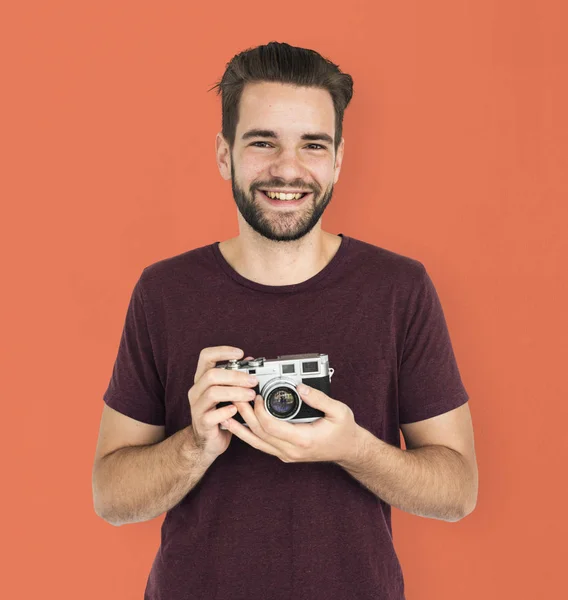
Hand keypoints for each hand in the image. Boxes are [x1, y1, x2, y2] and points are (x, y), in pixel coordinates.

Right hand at [188, 346, 255, 461]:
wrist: (207, 441)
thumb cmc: (219, 413)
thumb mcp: (226, 392)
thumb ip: (235, 377)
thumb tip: (250, 361)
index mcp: (202, 379)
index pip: (206, 356)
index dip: (222, 351)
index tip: (240, 353)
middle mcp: (196, 390)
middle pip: (212, 374)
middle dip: (236, 376)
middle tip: (253, 381)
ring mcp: (197, 407)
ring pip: (213, 392)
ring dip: (235, 392)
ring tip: (251, 395)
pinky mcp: (202, 423)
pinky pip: (213, 415)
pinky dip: (227, 411)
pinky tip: (237, 411)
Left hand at [222, 383, 363, 463]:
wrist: (348, 450)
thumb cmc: (344, 431)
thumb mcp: (339, 411)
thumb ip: (319, 399)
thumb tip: (300, 387)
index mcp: (303, 440)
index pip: (271, 427)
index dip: (259, 411)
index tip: (256, 395)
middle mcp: (291, 451)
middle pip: (259, 434)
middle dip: (245, 414)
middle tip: (234, 396)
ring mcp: (286, 454)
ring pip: (256, 442)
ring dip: (240, 427)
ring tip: (225, 413)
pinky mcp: (283, 453)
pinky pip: (261, 444)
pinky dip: (247, 434)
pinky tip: (237, 425)